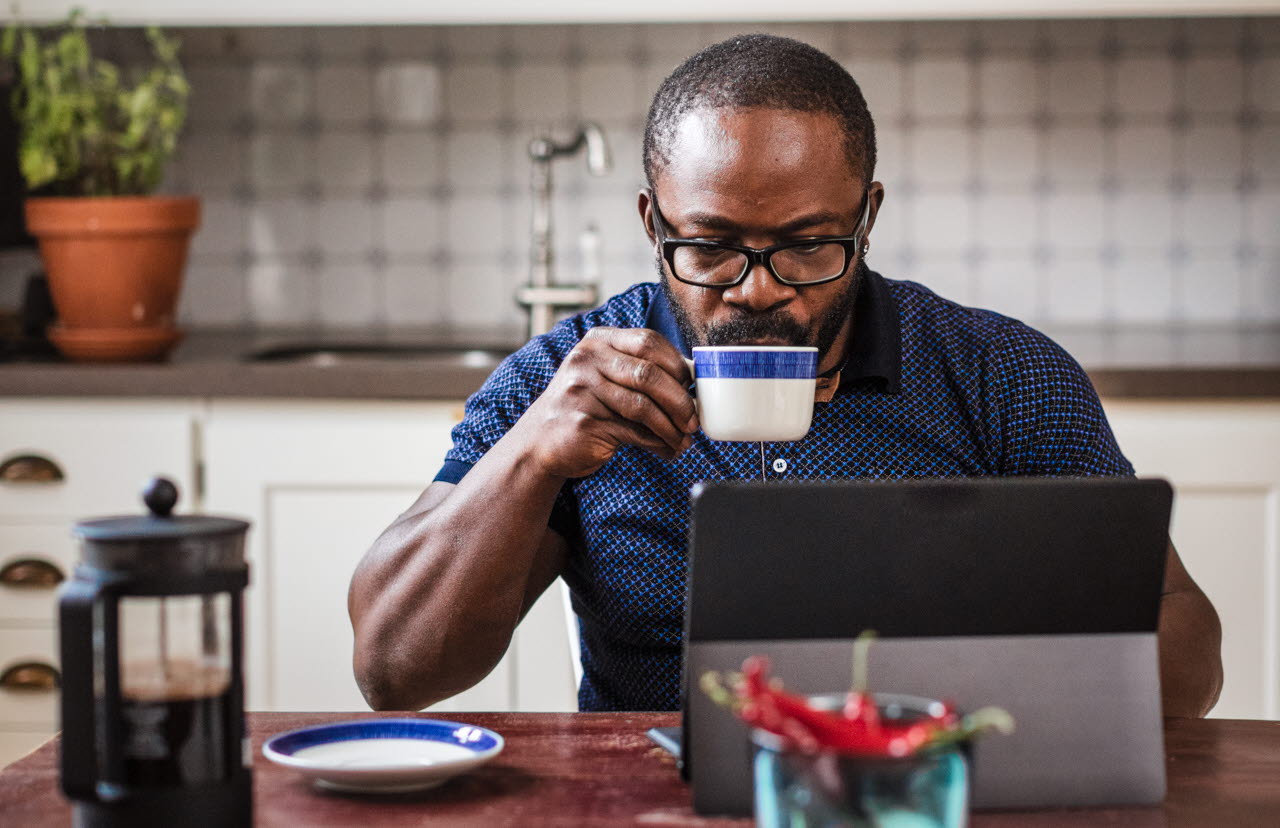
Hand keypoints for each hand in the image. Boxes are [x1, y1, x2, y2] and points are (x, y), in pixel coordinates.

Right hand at [511, 327, 698, 478]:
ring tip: (683, 440)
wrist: (539, 441)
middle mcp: (586, 360)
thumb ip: (640, 372)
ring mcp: (581, 391)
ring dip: (671, 428)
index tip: (693, 387)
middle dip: (680, 401)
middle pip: (649, 375)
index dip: (678, 365)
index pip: (648, 342)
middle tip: (694, 421)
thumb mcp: (605, 377)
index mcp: (598, 341)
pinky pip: (632, 433)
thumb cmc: (584, 407)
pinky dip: (657, 444)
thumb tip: (693, 383)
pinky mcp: (582, 423)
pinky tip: (666, 450)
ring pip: (643, 408)